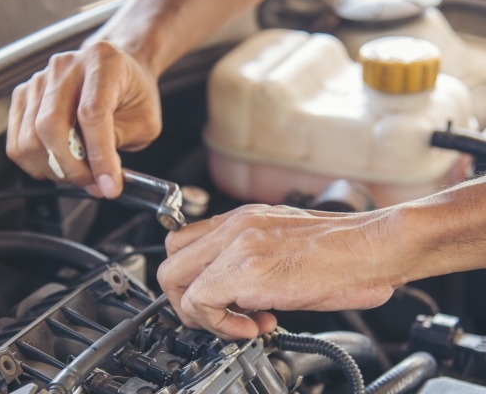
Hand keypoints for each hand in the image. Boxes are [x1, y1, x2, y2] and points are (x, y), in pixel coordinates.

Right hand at [6, 41, 161, 197]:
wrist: (119, 71)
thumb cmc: (133, 93)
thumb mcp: (144, 121)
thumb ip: (117, 145)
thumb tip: (99, 177)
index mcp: (102, 62)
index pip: (91, 114)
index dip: (99, 156)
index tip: (109, 185)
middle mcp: (66, 66)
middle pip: (50, 126)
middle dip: (72, 168)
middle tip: (94, 184)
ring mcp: (40, 80)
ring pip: (30, 138)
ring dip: (56, 169)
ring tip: (80, 175)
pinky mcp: (23, 96)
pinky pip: (18, 142)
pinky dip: (38, 164)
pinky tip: (61, 164)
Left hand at [157, 204, 399, 339]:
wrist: (376, 246)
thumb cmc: (343, 249)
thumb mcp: (284, 242)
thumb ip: (251, 256)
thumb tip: (235, 288)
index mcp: (242, 220)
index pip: (184, 243)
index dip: (190, 278)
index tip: (214, 300)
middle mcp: (234, 227)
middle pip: (170, 261)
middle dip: (184, 299)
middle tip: (217, 316)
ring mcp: (238, 245)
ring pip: (175, 281)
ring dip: (200, 314)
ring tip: (240, 323)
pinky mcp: (247, 270)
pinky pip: (201, 302)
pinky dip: (219, 325)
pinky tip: (255, 326)